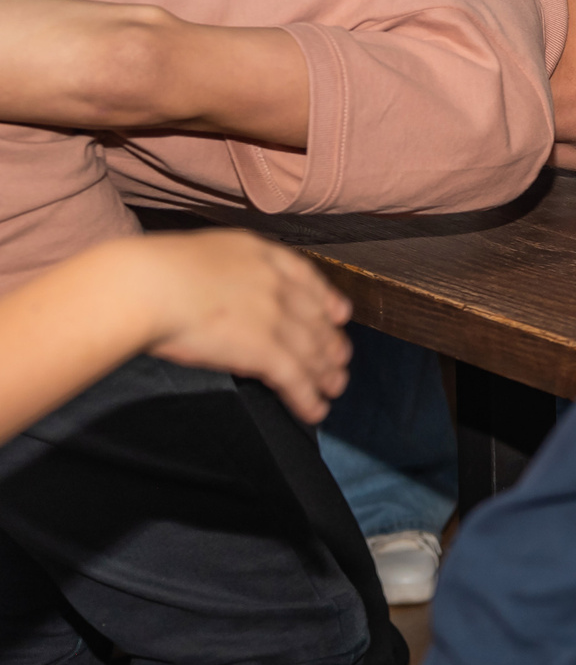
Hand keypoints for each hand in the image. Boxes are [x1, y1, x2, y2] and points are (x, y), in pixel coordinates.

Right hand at [116, 232, 352, 422]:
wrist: (147, 286)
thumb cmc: (152, 271)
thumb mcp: (202, 253)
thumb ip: (225, 271)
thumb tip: (217, 290)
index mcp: (261, 254)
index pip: (307, 278)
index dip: (327, 300)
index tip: (339, 315)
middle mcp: (276, 285)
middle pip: (315, 318)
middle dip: (330, 342)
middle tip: (340, 360)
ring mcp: (274, 317)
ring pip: (312, 350)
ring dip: (326, 373)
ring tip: (334, 388)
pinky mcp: (264, 350)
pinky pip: (295, 379)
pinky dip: (308, 398)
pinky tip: (315, 411)